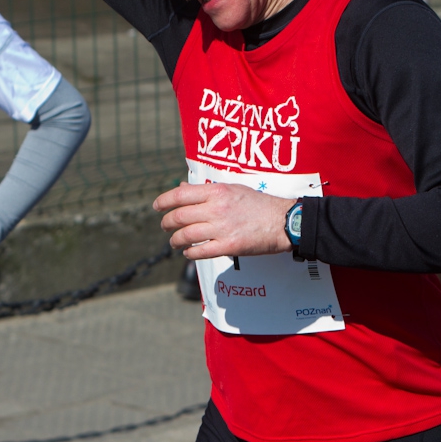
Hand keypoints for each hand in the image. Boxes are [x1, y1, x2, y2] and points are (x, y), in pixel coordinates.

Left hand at [154, 183, 292, 259]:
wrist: (283, 221)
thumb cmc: (259, 204)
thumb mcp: (233, 189)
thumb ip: (207, 190)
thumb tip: (182, 188)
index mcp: (217, 191)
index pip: (180, 195)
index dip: (163, 201)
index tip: (156, 207)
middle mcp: (216, 208)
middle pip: (179, 216)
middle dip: (166, 223)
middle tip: (165, 227)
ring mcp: (222, 228)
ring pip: (186, 235)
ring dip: (175, 240)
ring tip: (174, 242)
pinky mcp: (229, 246)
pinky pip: (201, 251)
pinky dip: (190, 253)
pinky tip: (188, 252)